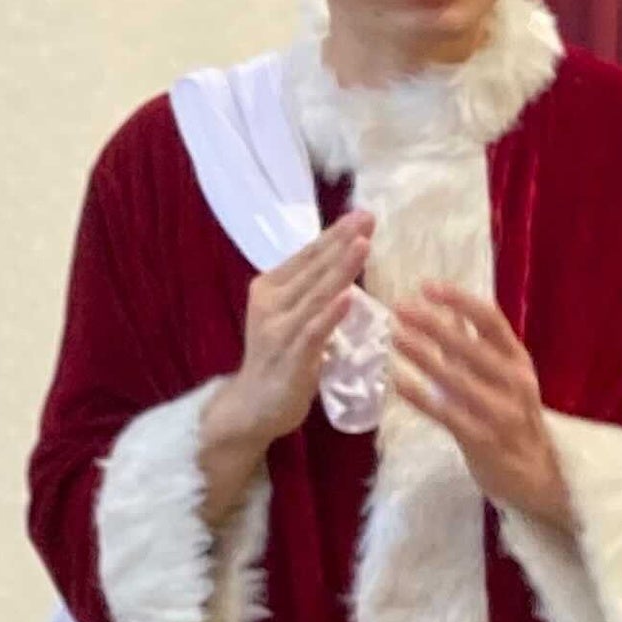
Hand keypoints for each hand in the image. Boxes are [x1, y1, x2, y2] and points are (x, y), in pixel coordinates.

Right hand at [205, 213, 374, 512]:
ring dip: (341, 268)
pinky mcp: (291, 356)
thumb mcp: (294, 319)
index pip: (308, 255)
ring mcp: (279, 329)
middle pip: (314, 267)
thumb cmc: (280, 360)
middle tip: (369, 217)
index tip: (363, 215)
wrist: (252, 406)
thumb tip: (344, 266)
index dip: (335, 234)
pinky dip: (331, 312)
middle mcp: (271, 303)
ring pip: (316, 293)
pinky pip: (314, 331)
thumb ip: (313, 294)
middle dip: (343, 241)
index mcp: (271, 288)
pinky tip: (348, 296)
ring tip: (363, 244)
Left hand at [393, 281, 571, 528]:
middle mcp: (514, 382)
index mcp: (518, 361)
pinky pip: (447, 415)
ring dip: (424, 356)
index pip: (491, 321)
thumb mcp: (504, 376)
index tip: (426, 286)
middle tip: (399, 308)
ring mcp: (500, 412)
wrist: (537, 475)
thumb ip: (477, 345)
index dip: (459, 300)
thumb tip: (449, 307)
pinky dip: (421, 398)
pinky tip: (398, 381)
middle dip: (433, 325)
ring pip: (457, 379)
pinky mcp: (483, 440)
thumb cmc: (513, 418)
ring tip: (395, 337)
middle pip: (472, 346)